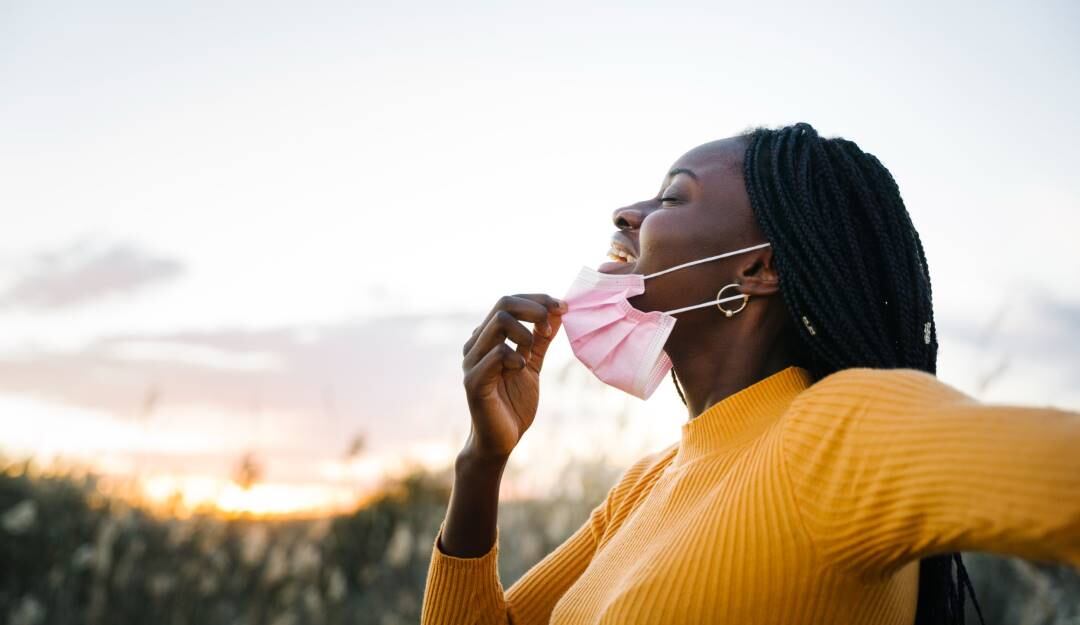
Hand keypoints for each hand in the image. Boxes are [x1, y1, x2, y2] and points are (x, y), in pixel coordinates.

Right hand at [460, 294, 565, 458]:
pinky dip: (516, 356)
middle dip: (534, 308)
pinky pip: (496, 353)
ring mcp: (472, 361)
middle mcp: (476, 344)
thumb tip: (558, 312)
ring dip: (525, 332)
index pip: (509, 301)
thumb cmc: (513, 403)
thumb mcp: (532, 365)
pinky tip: (521, 369)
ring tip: (531, 354)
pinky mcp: (473, 381)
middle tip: (553, 323)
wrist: (500, 440)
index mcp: (488, 337)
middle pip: (503, 304)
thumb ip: (540, 340)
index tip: (563, 307)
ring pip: (499, 322)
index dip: (538, 299)